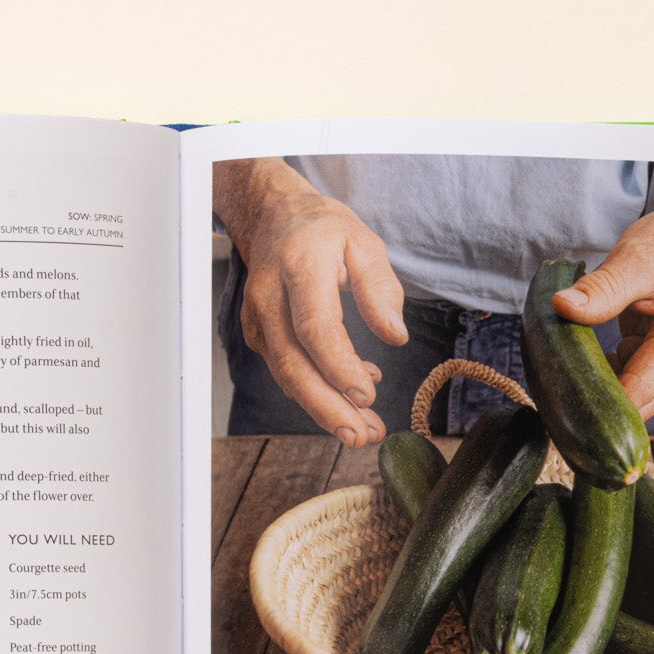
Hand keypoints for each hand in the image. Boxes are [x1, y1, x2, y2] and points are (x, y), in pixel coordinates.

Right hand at [214, 158, 407, 446]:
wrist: (274, 217)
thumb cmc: (324, 230)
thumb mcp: (364, 243)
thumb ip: (380, 288)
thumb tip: (395, 336)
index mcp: (300, 265)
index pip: (315, 326)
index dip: (339, 366)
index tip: (368, 395)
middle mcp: (269, 295)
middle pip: (293, 363)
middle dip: (327, 406)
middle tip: (362, 436)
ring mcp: (257, 317)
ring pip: (286, 375)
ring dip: (323, 409)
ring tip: (362, 431)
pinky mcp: (258, 334)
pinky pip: (286, 370)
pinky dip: (316, 390)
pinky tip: (348, 398)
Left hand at [550, 163, 653, 419]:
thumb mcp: (631, 261)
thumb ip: (600, 290)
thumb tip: (561, 306)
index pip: (642, 392)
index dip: (606, 412)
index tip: (567, 416)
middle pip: (640, 405)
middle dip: (600, 409)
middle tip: (552, 404)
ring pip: (635, 399)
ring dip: (602, 394)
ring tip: (564, 380)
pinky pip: (631, 385)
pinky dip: (607, 380)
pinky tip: (585, 365)